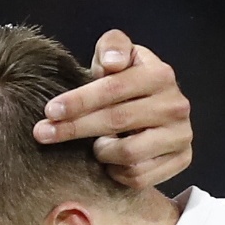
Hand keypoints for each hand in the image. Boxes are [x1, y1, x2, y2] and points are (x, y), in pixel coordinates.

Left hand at [33, 31, 190, 188]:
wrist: (151, 109)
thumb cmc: (122, 82)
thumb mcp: (115, 57)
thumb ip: (112, 47)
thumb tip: (112, 63)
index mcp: (160, 75)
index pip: (114, 88)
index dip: (79, 100)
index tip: (50, 110)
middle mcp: (176, 105)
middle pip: (117, 120)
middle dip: (74, 128)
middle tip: (42, 133)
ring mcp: (181, 135)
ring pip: (128, 154)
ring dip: (100, 152)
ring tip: (92, 146)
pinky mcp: (181, 160)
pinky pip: (139, 177)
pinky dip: (116, 172)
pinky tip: (108, 161)